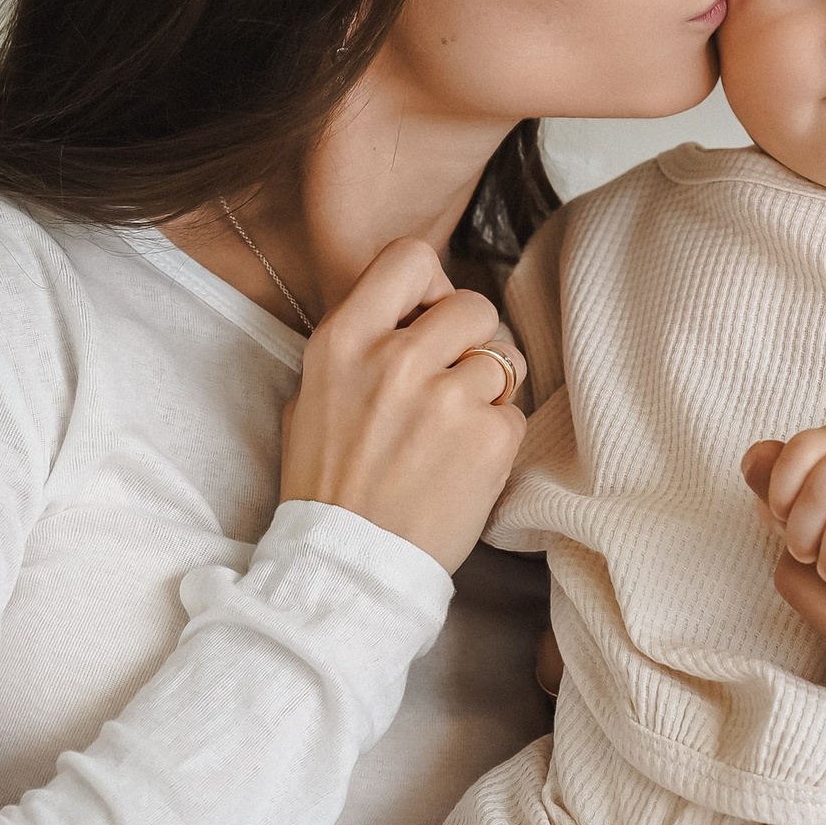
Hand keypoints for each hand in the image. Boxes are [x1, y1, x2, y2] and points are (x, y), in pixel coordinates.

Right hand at [279, 237, 525, 572]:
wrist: (348, 566)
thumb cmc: (327, 485)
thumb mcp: (312, 397)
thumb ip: (360, 346)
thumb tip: (411, 316)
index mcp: (344, 340)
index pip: (411, 258)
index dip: (431, 286)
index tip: (429, 318)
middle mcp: (396, 359)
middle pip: (474, 305)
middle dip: (471, 340)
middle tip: (451, 381)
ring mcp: (446, 399)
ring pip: (504, 358)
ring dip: (489, 390)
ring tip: (454, 430)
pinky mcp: (489, 439)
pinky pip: (514, 413)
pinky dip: (497, 437)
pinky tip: (462, 465)